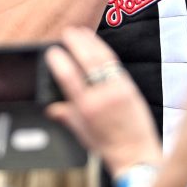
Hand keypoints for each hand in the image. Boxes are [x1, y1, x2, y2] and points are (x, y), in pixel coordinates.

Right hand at [46, 27, 160, 174]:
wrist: (136, 153)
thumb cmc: (108, 146)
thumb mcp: (81, 133)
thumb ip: (66, 116)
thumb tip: (51, 108)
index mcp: (86, 108)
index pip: (69, 78)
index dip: (59, 62)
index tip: (52, 51)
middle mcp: (102, 96)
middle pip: (87, 61)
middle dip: (76, 43)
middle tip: (67, 33)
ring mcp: (118, 90)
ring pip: (103, 59)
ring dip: (91, 42)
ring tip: (81, 32)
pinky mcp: (129, 87)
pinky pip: (115, 64)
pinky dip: (104, 51)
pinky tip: (98, 45)